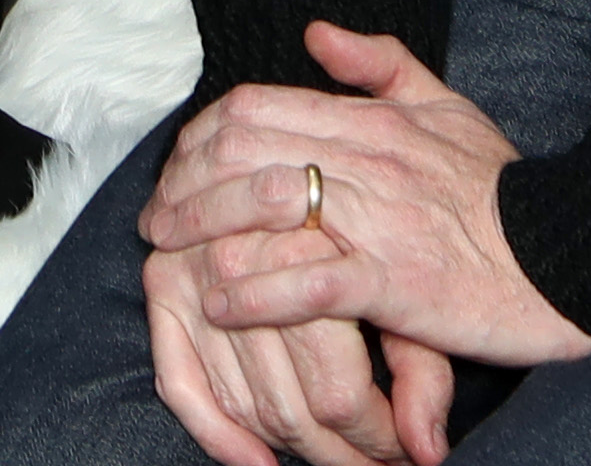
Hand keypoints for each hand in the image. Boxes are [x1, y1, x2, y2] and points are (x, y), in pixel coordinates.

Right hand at [141, 235, 449, 465]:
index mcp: (307, 254)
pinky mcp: (163, 283)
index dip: (376, 438)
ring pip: (243, 403)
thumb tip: (428, 448)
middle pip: (290, 407)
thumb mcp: (413, 289)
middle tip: (371, 464)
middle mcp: (239, 259)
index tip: (401, 452)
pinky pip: (180, 379)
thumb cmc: (380, 227)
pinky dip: (214, 431)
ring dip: (283, 445)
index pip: (338, 396)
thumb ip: (422, 368)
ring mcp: (192, 271)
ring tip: (326, 456)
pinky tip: (254, 460)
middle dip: (335, 451)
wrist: (298, 157)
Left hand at [148, 28, 590, 412]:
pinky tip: (220, 303)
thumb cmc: (503, 187)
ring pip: (264, 211)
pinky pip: (308, 284)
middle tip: (154, 221)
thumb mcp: (446, 104)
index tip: (176, 167)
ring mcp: (376, 222)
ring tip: (169, 259)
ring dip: (203, 235)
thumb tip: (315, 32)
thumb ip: (379, 62)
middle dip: (184, 187)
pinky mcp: (395, 285)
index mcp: (370, 119)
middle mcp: (364, 160)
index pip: (256, 108)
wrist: (570, 250)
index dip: (200, 135)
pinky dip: (255, 294)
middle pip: (244, 155)